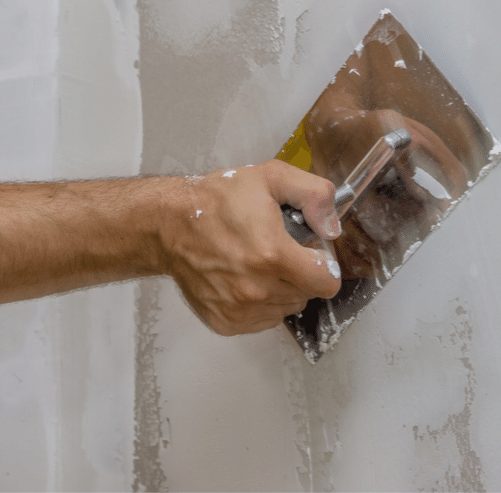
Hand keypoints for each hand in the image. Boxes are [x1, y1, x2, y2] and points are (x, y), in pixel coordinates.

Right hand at [160, 160, 341, 334]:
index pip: (326, 282)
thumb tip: (331, 227)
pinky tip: (246, 278)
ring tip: (260, 262)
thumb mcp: (272, 178)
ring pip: (287, 307)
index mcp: (272, 255)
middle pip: (307, 294)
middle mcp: (256, 288)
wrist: (169, 223)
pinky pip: (264, 319)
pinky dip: (263, 303)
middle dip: (302, 273)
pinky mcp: (225, 322)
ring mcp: (239, 309)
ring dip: (283, 288)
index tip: (310, 251)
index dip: (324, 264)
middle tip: (280, 249)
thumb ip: (314, 195)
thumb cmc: (217, 201)